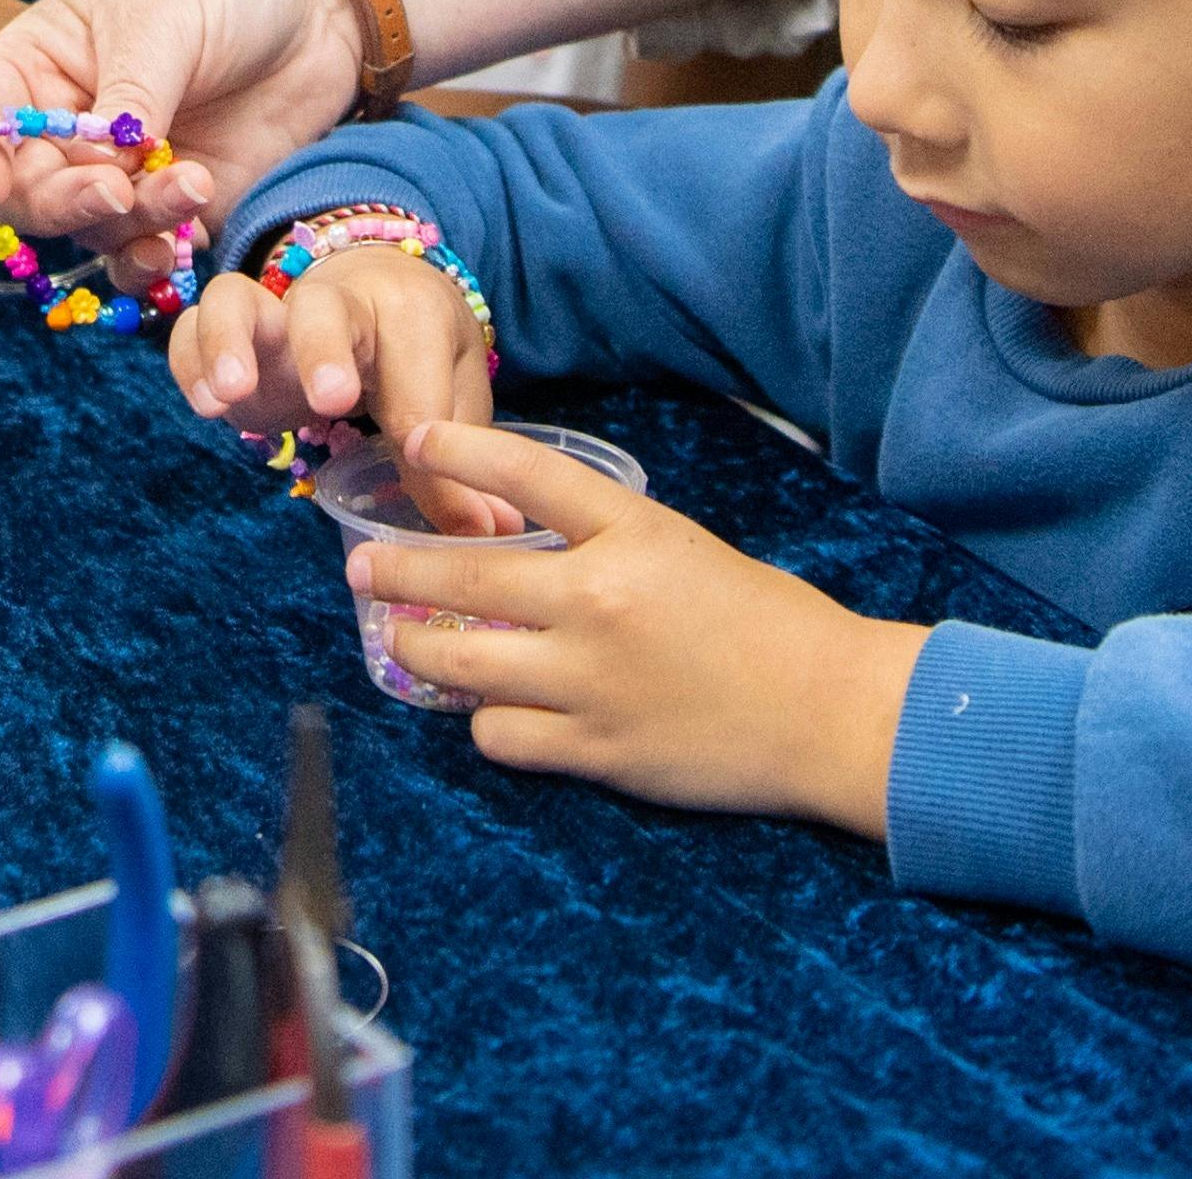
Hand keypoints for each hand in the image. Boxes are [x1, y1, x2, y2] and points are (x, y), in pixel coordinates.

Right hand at [0, 0, 366, 252]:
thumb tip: (97, 170)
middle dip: (65, 202)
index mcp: (41, 62)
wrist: (322, 5)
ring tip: (191, 186)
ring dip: (128, 225)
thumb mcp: (164, 21)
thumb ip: (126, 100)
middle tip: (115, 191)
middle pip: (30, 192)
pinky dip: (155, 257)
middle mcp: (70, 125)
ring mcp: (122, 171)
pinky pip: (144, 251)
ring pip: (90, 228)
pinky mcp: (175, 206)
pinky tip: (187, 236)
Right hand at [166, 238, 494, 465]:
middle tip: (331, 400)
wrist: (379, 283)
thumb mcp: (455, 395)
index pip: (414, 380)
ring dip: (229, 343)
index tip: (426, 478)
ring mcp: (276, 311)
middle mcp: (340, 300)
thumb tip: (494, 533)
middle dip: (323, 351)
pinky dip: (190, 361)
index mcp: (411, 313)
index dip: (419, 434)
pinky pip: (193, 327)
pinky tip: (206, 407)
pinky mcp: (234, 331)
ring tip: (228, 397)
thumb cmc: (421, 349)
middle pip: (322, 310)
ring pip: (238, 299)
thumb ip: (459, 463)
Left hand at [347, 421, 920, 834]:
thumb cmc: (770, 623)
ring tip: (402, 644)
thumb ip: (608, 544)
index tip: (415, 442)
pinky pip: (499, 735)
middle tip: (363, 568)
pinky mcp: (595, 750)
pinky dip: (487, 723)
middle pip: (464, 574)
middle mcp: (599, 600)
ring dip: (418, 652)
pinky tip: (494, 713)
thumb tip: (528, 546)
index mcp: (634, 533)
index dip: (459, 451)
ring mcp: (590, 680)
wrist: (829, 712)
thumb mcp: (687, 548)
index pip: (526, 474)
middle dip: (396, 570)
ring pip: (459, 663)